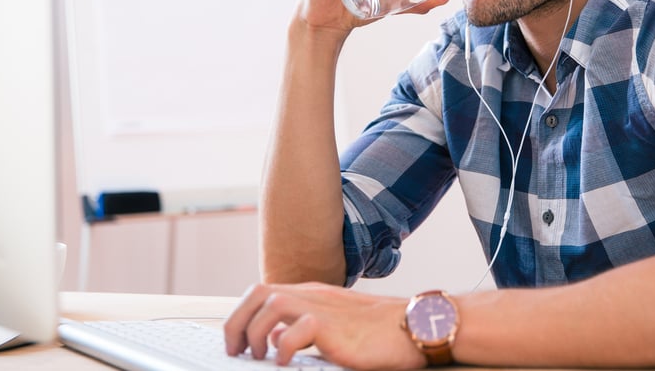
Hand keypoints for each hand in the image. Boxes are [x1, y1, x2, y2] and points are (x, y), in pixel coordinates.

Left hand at [223, 282, 425, 369]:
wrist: (419, 325)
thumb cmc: (385, 330)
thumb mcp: (339, 325)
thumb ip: (309, 328)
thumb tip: (281, 341)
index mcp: (313, 294)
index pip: (263, 292)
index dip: (241, 315)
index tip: (235, 341)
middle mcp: (313, 296)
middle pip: (257, 292)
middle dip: (237, 321)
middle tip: (235, 350)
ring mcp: (324, 308)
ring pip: (270, 302)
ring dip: (254, 331)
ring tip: (258, 356)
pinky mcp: (335, 328)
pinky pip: (297, 329)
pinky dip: (282, 347)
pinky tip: (285, 362)